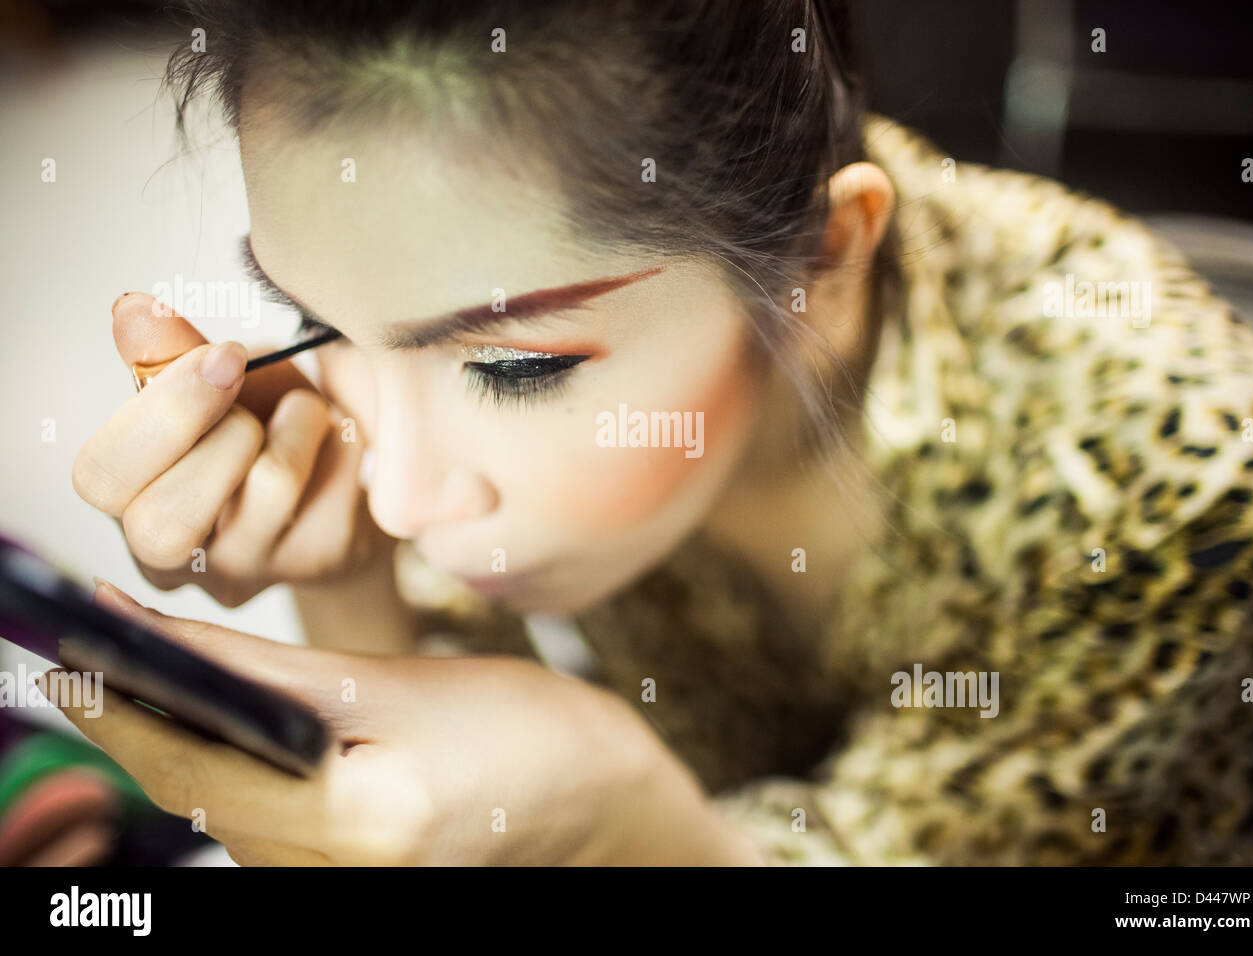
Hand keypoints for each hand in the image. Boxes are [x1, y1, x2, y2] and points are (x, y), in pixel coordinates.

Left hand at [40, 581, 764, 864]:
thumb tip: (167, 645)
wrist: (595, 806)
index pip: (189, 762)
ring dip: (173, 740)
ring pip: (212, 808)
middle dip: (133, 717)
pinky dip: (222, 766)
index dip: (116, 701)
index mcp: (348, 827)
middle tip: (89, 645)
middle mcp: (322, 876)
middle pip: (188, 792)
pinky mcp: (334, 876)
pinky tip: (222, 721)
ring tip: (142, 671)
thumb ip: (277, 675)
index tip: (63, 644)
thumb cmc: (523, 735)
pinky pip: (250, 820)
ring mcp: (324, 886)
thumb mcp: (398, 686)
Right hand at [72, 292, 382, 606]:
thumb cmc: (266, 428)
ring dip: (297, 421)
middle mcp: (175, 557)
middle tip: (256, 394)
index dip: (161, 412)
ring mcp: (248, 571)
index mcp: (130, 501)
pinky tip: (341, 445)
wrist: (352, 479)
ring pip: (268, 487)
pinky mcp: (319, 562)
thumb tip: (132, 311)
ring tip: (307, 410)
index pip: (101, 479)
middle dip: (224, 430)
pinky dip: (345, 441)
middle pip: (163, 522)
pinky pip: (336, 485)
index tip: (221, 357)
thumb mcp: (217, 384)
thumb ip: (173, 355)